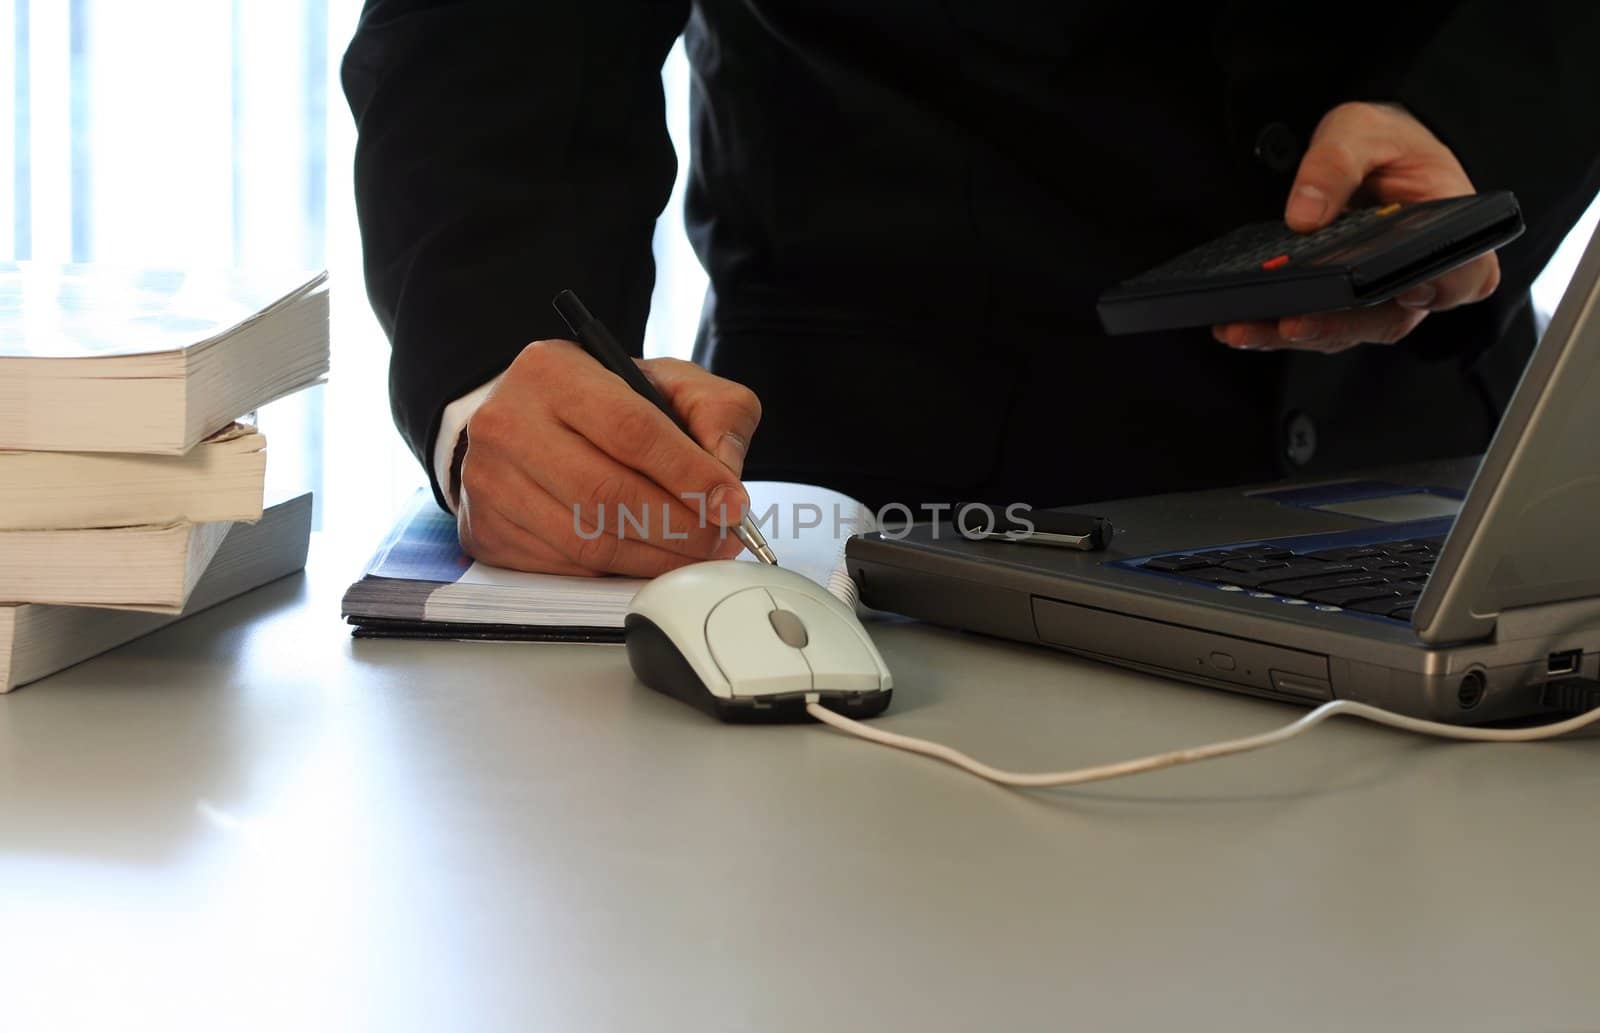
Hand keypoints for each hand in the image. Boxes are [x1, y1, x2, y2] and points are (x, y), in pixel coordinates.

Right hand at [456, 339, 761, 575]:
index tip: (731, 503)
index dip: (690, 475)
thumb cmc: (600, 401)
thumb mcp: (665, 382)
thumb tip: (726, 476)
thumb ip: (714, 412)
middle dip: (678, 527)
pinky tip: (647, 558)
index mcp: (552, 372)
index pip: (632, 431)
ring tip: (694, 553)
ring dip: (654, 558)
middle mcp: (508, 424)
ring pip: (587, 541)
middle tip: (719, 539)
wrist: (523, 419)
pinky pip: (566, 566)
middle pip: (607, 494)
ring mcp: (490, 482)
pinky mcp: (487, 531)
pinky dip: (617, 571)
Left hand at [1214, 101, 1500, 353]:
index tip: (1408, 291)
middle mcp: (1420, 274)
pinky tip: (1240, 326)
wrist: (1364, 152)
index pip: (1466, 274)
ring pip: (1348, 332)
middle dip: (1337, 326)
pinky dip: (1278, 330)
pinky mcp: (1346, 304)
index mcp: (1449, 229)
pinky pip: (1318, 326)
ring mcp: (1382, 296)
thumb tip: (1304, 216)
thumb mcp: (1359, 131)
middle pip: (1391, 319)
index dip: (1444, 288)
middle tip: (1291, 323)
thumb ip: (1336, 163)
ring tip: (1244, 329)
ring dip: (1295, 336)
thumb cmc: (1381, 141)